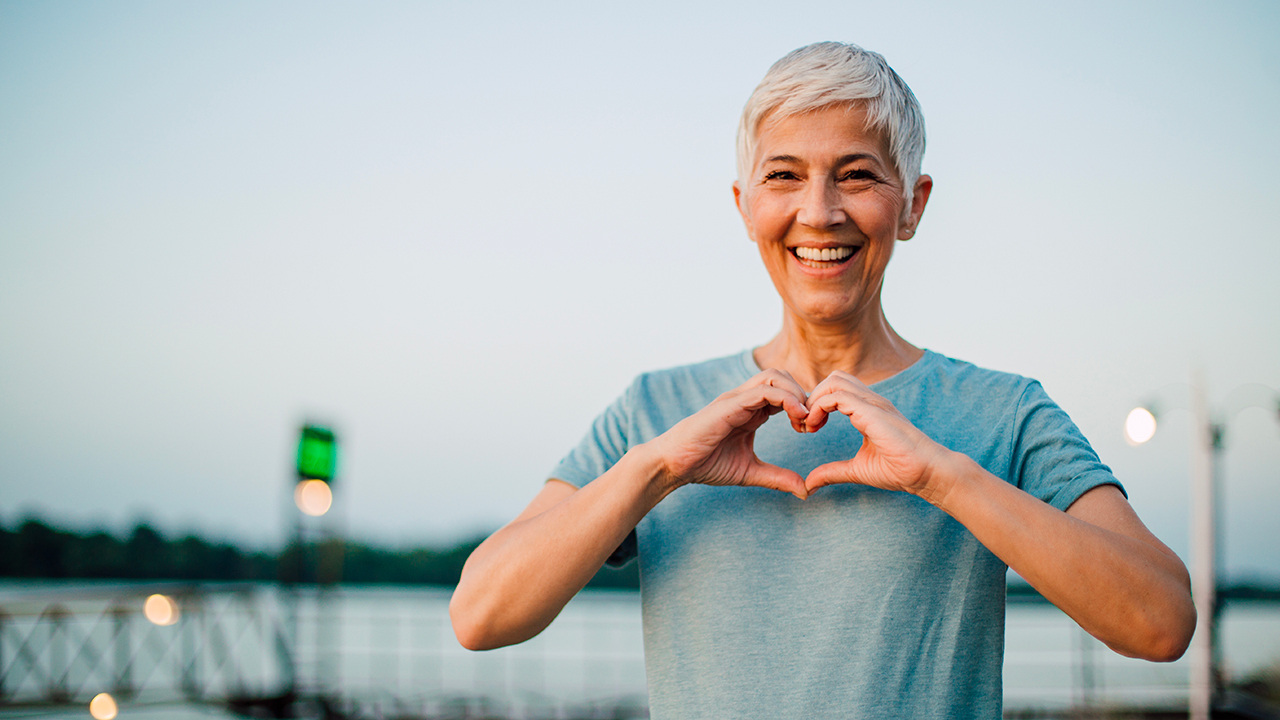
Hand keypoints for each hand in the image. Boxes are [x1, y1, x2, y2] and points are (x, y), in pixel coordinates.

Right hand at [648, 369, 810, 498]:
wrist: (675, 464)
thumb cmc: (706, 464)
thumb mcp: (750, 472)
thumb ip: (777, 478)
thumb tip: (805, 490)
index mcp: (751, 410)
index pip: (784, 392)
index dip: (803, 405)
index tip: (812, 429)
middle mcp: (745, 399)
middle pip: (782, 376)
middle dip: (803, 394)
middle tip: (811, 422)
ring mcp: (737, 399)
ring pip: (774, 376)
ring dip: (796, 392)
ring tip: (804, 418)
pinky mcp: (730, 404)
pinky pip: (763, 390)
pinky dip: (786, 398)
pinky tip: (796, 417)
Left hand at [802, 371, 951, 499]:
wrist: (926, 473)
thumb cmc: (900, 470)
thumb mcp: (857, 470)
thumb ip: (832, 472)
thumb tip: (809, 485)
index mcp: (867, 410)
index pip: (836, 390)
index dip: (816, 405)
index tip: (807, 428)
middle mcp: (870, 401)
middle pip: (833, 379)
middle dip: (812, 397)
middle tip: (804, 424)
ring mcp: (873, 403)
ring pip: (834, 381)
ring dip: (814, 400)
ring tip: (809, 425)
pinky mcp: (872, 411)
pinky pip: (837, 396)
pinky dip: (819, 407)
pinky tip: (815, 427)